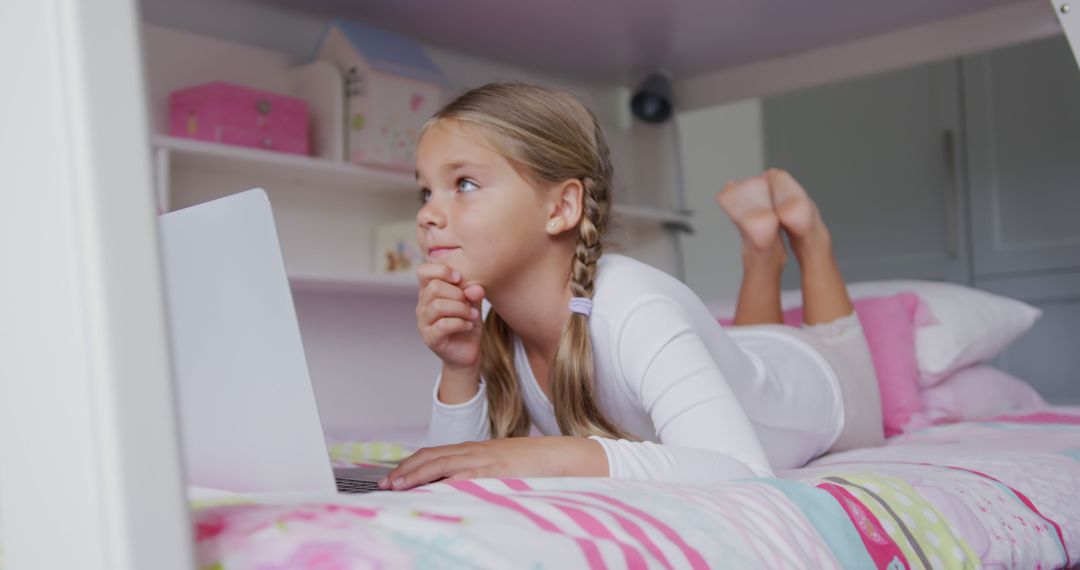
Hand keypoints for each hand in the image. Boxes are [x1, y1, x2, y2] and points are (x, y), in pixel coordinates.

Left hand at [378, 436, 607, 490]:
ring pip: (442, 464)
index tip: (394, 476)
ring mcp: (486, 460)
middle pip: (431, 457)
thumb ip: (479, 474)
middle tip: (385, 483)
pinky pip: (465, 476)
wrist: (563, 456)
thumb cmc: (534, 464)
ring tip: (397, 486)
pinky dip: (445, 483)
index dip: (411, 464)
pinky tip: (432, 491)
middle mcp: (476, 451)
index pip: (435, 453)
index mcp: (475, 449)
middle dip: (405, 470)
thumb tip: (456, 489)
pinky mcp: (497, 470)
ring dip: (416, 475)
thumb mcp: (501, 466)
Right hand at [415, 263, 485, 369]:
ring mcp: (424, 323)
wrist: (468, 351)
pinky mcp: (430, 338)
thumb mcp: (473, 303)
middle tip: (469, 304)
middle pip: (434, 287)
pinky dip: (460, 323)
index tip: (459, 279)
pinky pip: (443, 325)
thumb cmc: (467, 323)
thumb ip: (473, 293)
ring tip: (472, 315)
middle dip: (458, 294)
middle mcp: (422, 306)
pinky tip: (468, 325)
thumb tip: (476, 288)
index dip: (442, 270)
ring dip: (461, 309)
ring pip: (438, 306)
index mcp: (429, 292)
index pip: (423, 271)